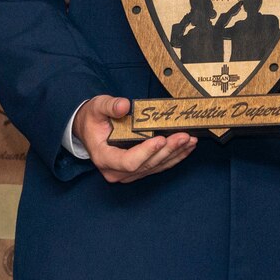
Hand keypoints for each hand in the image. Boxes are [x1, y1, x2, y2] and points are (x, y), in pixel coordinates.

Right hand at [76, 96, 195, 183]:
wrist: (89, 130)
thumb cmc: (93, 119)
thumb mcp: (97, 107)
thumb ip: (109, 106)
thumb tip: (124, 105)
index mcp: (104, 157)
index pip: (128, 161)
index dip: (146, 152)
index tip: (161, 139)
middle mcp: (116, 171)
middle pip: (147, 165)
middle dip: (168, 150)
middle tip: (184, 136)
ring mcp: (127, 174)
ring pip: (155, 167)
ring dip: (175, 154)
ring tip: (190, 140)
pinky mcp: (138, 171)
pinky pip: (158, 166)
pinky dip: (174, 157)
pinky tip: (187, 147)